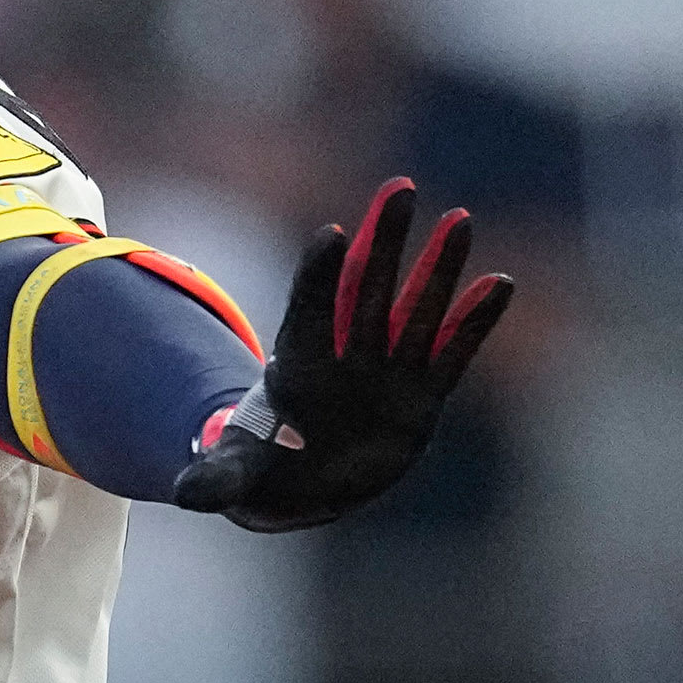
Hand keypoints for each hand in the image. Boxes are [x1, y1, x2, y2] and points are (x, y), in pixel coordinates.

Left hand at [171, 177, 514, 532]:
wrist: (301, 482)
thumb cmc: (263, 467)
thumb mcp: (235, 477)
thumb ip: (216, 478)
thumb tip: (184, 494)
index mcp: (298, 368)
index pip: (310, 311)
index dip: (320, 275)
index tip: (333, 233)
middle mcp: (345, 359)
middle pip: (368, 291)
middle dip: (385, 242)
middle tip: (401, 188)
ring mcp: (386, 374)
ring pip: (416, 312)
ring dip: (439, 268)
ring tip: (460, 218)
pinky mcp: (420, 398)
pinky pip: (452, 354)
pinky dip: (474, 323)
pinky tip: (498, 283)